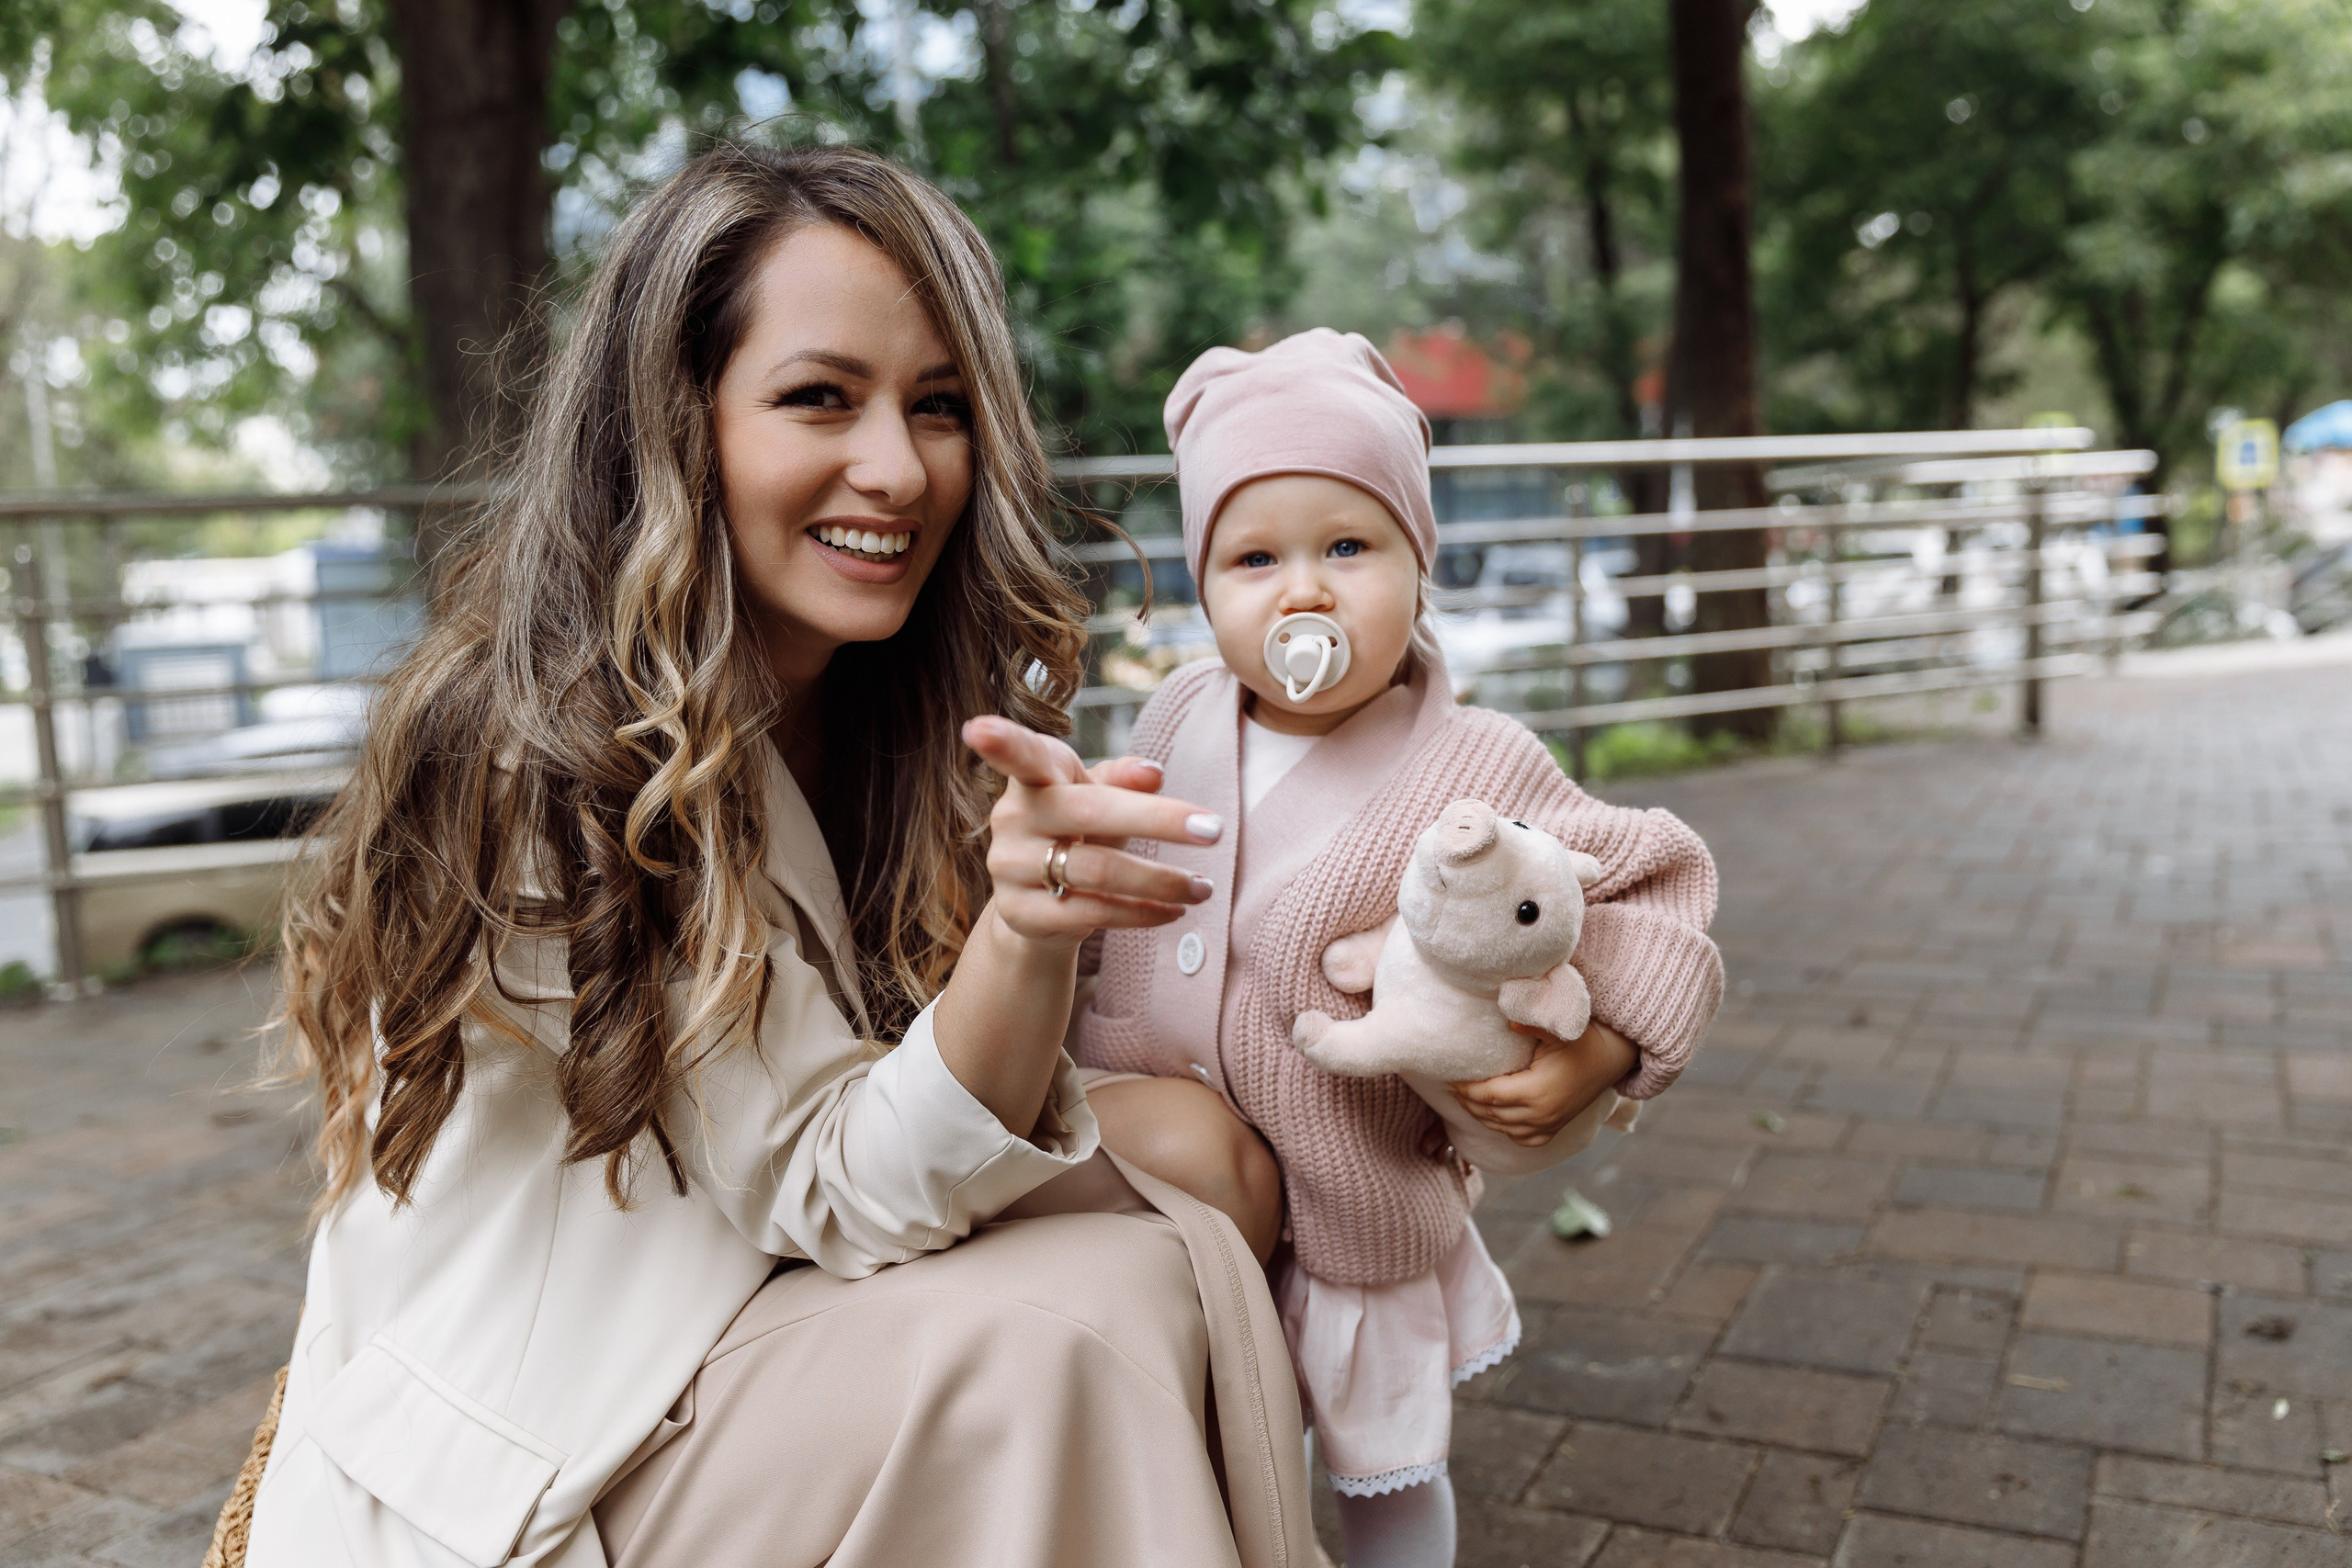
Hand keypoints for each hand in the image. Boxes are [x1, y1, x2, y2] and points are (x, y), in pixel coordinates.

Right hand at [963, 716, 1220, 948]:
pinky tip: (1172, 912)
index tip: (978, 729)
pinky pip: (1091, 914)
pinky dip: (1140, 914)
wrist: (1039, 903)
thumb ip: (1122, 779)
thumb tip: (1153, 773)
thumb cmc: (1077, 831)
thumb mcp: (1098, 796)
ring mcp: (1010, 867)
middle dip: (1159, 820)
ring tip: (1203, 887)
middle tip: (1215, 829)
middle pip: (1090, 812)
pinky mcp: (1020, 913)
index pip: (1018, 754)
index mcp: (1033, 777)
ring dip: (1161, 881)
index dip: (999, 741)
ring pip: (1098, 872)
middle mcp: (1013, 817)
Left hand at [1446, 1019, 1638, 1148]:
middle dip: (1467, 1101)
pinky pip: (1520, 1138)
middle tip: (1450, 1087)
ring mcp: (1548, 1126)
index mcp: (1537, 1091)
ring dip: (1480, 1115)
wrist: (1612, 1058)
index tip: (1450, 1077)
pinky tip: (1492, 1116)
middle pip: (1490, 1113)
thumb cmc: (1584, 1040)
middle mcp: (1541, 1115)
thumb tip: (1507, 1020)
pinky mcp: (1554, 1130)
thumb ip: (1531, 1024)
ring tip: (1464, 1098)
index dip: (1466, 1088)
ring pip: (1502, 1127)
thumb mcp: (1559, 1029)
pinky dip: (1503, 1129)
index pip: (1489, 1095)